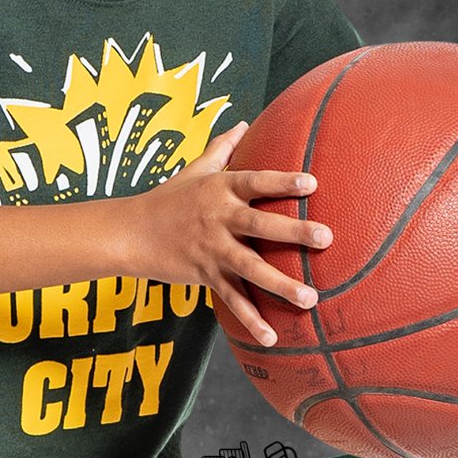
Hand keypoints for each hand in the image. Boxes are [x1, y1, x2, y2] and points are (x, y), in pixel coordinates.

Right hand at [128, 121, 332, 346]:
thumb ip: (222, 148)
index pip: (255, 181)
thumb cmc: (168, 198)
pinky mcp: (204, 275)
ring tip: (311, 298)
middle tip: (326, 237)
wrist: (130, 232)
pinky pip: (231, 299)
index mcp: (219, 189)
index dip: (282, 181)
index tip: (312, 183)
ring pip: (250, 268)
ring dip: (281, 284)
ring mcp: (212, 249)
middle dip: (294, 231)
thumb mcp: (194, 169)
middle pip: (260, 224)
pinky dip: (250, 319)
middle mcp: (218, 218)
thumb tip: (243, 121)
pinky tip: (272, 336)